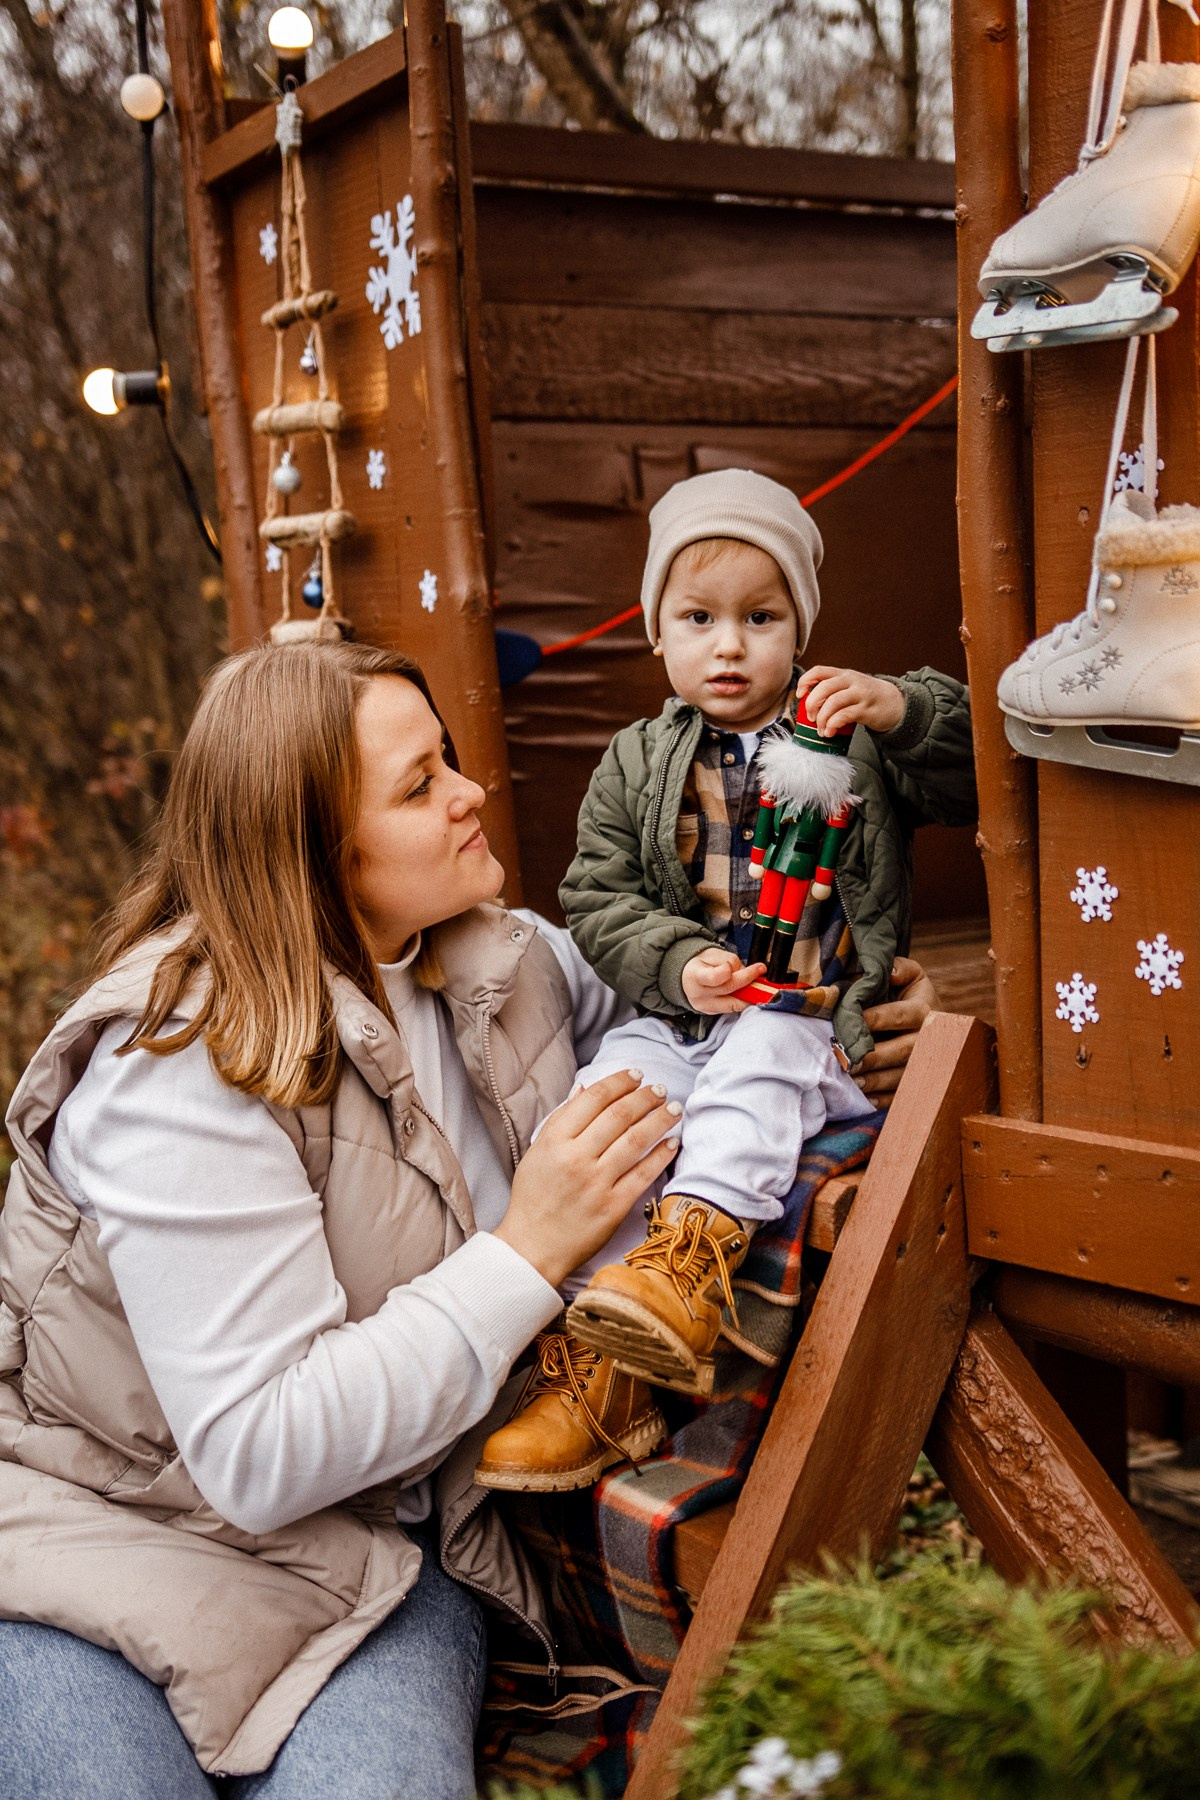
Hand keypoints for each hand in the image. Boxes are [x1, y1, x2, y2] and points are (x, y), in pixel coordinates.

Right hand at [495, 1070, 682, 1288]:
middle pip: (619, 1116)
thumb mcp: (537, 1152)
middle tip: (659, 1088)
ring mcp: (596, 1183)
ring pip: (635, 1141)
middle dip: (644, 1097)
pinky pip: (643, 1174)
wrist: (532, 1248)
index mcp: (555, 1141)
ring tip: (673, 1108)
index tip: (636, 1075)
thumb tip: (584, 1088)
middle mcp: (576, 1158)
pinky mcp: (613, 1207)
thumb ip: (560, 1119)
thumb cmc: (533, 1198)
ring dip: (659, 1120)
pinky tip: (672, 1142)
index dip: (619, 1082)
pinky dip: (661, 1155)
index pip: (594, 1099)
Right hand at [681, 947, 766, 1014]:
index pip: (716, 977)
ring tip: (755, 982)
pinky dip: (741, 1000)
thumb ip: (731, 961)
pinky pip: (732, 1009)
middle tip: (760, 969)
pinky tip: (744, 991)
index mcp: (695, 976)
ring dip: (748, 994)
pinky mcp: (711, 1013)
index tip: (747, 964)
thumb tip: (748, 973)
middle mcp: (698, 994)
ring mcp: (705, 1007)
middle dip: (748, 979)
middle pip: (729, 989)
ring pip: (734, 1004)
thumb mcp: (713, 954)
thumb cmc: (700, 963)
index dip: (731, 970)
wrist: (685, 977)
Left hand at [798, 666, 904, 737]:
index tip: (799, 695)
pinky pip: (844, 715)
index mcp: (844, 674)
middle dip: (811, 704)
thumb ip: (833, 691)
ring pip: (833, 702)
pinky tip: (830, 732)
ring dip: (822, 718)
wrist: (896, 703)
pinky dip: (832, 725)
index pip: (819, 671)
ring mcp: (860, 694)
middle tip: (811, 718)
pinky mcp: (866, 709)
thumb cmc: (867, 697)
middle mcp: (851, 681)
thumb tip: (809, 706)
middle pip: (824, 687)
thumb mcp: (851, 687)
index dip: (805, 681)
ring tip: (821, 730)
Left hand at [852, 956, 938, 1106]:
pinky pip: (902, 1094)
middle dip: (874, 1056)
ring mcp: (926, 1064)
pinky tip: (864, 1098)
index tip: (853, 1021)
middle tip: (849, 1060)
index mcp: (926, 1011)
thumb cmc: (914, 996)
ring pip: (902, 1075)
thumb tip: (890, 971)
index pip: (900, 1015)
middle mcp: (929, 1039)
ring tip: (853, 1081)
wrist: (935, 1022)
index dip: (876, 1018)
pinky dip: (883, 1099)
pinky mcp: (919, 1082)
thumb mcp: (913, 976)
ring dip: (876, 1080)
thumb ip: (902, 968)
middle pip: (903, 1050)